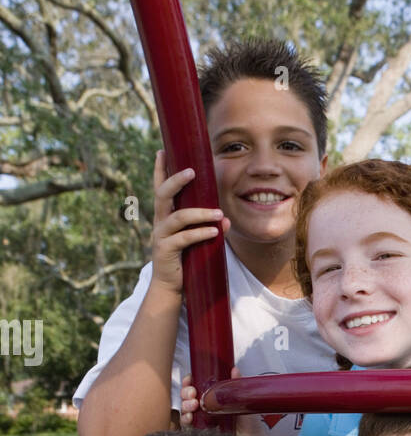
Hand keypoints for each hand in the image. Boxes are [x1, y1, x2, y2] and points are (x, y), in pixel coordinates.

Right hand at [151, 150, 228, 294]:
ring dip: (200, 213)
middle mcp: (160, 221)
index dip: (160, 169)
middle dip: (175, 181)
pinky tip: (214, 232)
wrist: (170, 285)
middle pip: (162, 194)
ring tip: (219, 213)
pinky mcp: (166, 251)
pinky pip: (184, 239)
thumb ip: (208, 226)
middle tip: (191, 171)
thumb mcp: (196, 238)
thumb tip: (226, 219)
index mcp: (165, 214)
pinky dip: (200, 233)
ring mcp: (161, 236)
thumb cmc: (184, 257)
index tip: (162, 150)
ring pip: (178, 217)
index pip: (160, 187)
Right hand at [181, 367, 265, 435]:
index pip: (195, 385)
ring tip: (193, 405)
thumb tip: (234, 370)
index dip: (188, 381)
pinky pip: (187, 425)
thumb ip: (237, 383)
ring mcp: (202, 419)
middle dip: (185, 392)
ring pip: (185, 409)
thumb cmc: (248, 421)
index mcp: (212, 396)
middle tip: (193, 393)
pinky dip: (186, 420)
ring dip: (185, 405)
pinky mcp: (201, 432)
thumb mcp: (244, 399)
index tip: (190, 380)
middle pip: (186, 396)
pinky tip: (190, 417)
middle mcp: (205, 407)